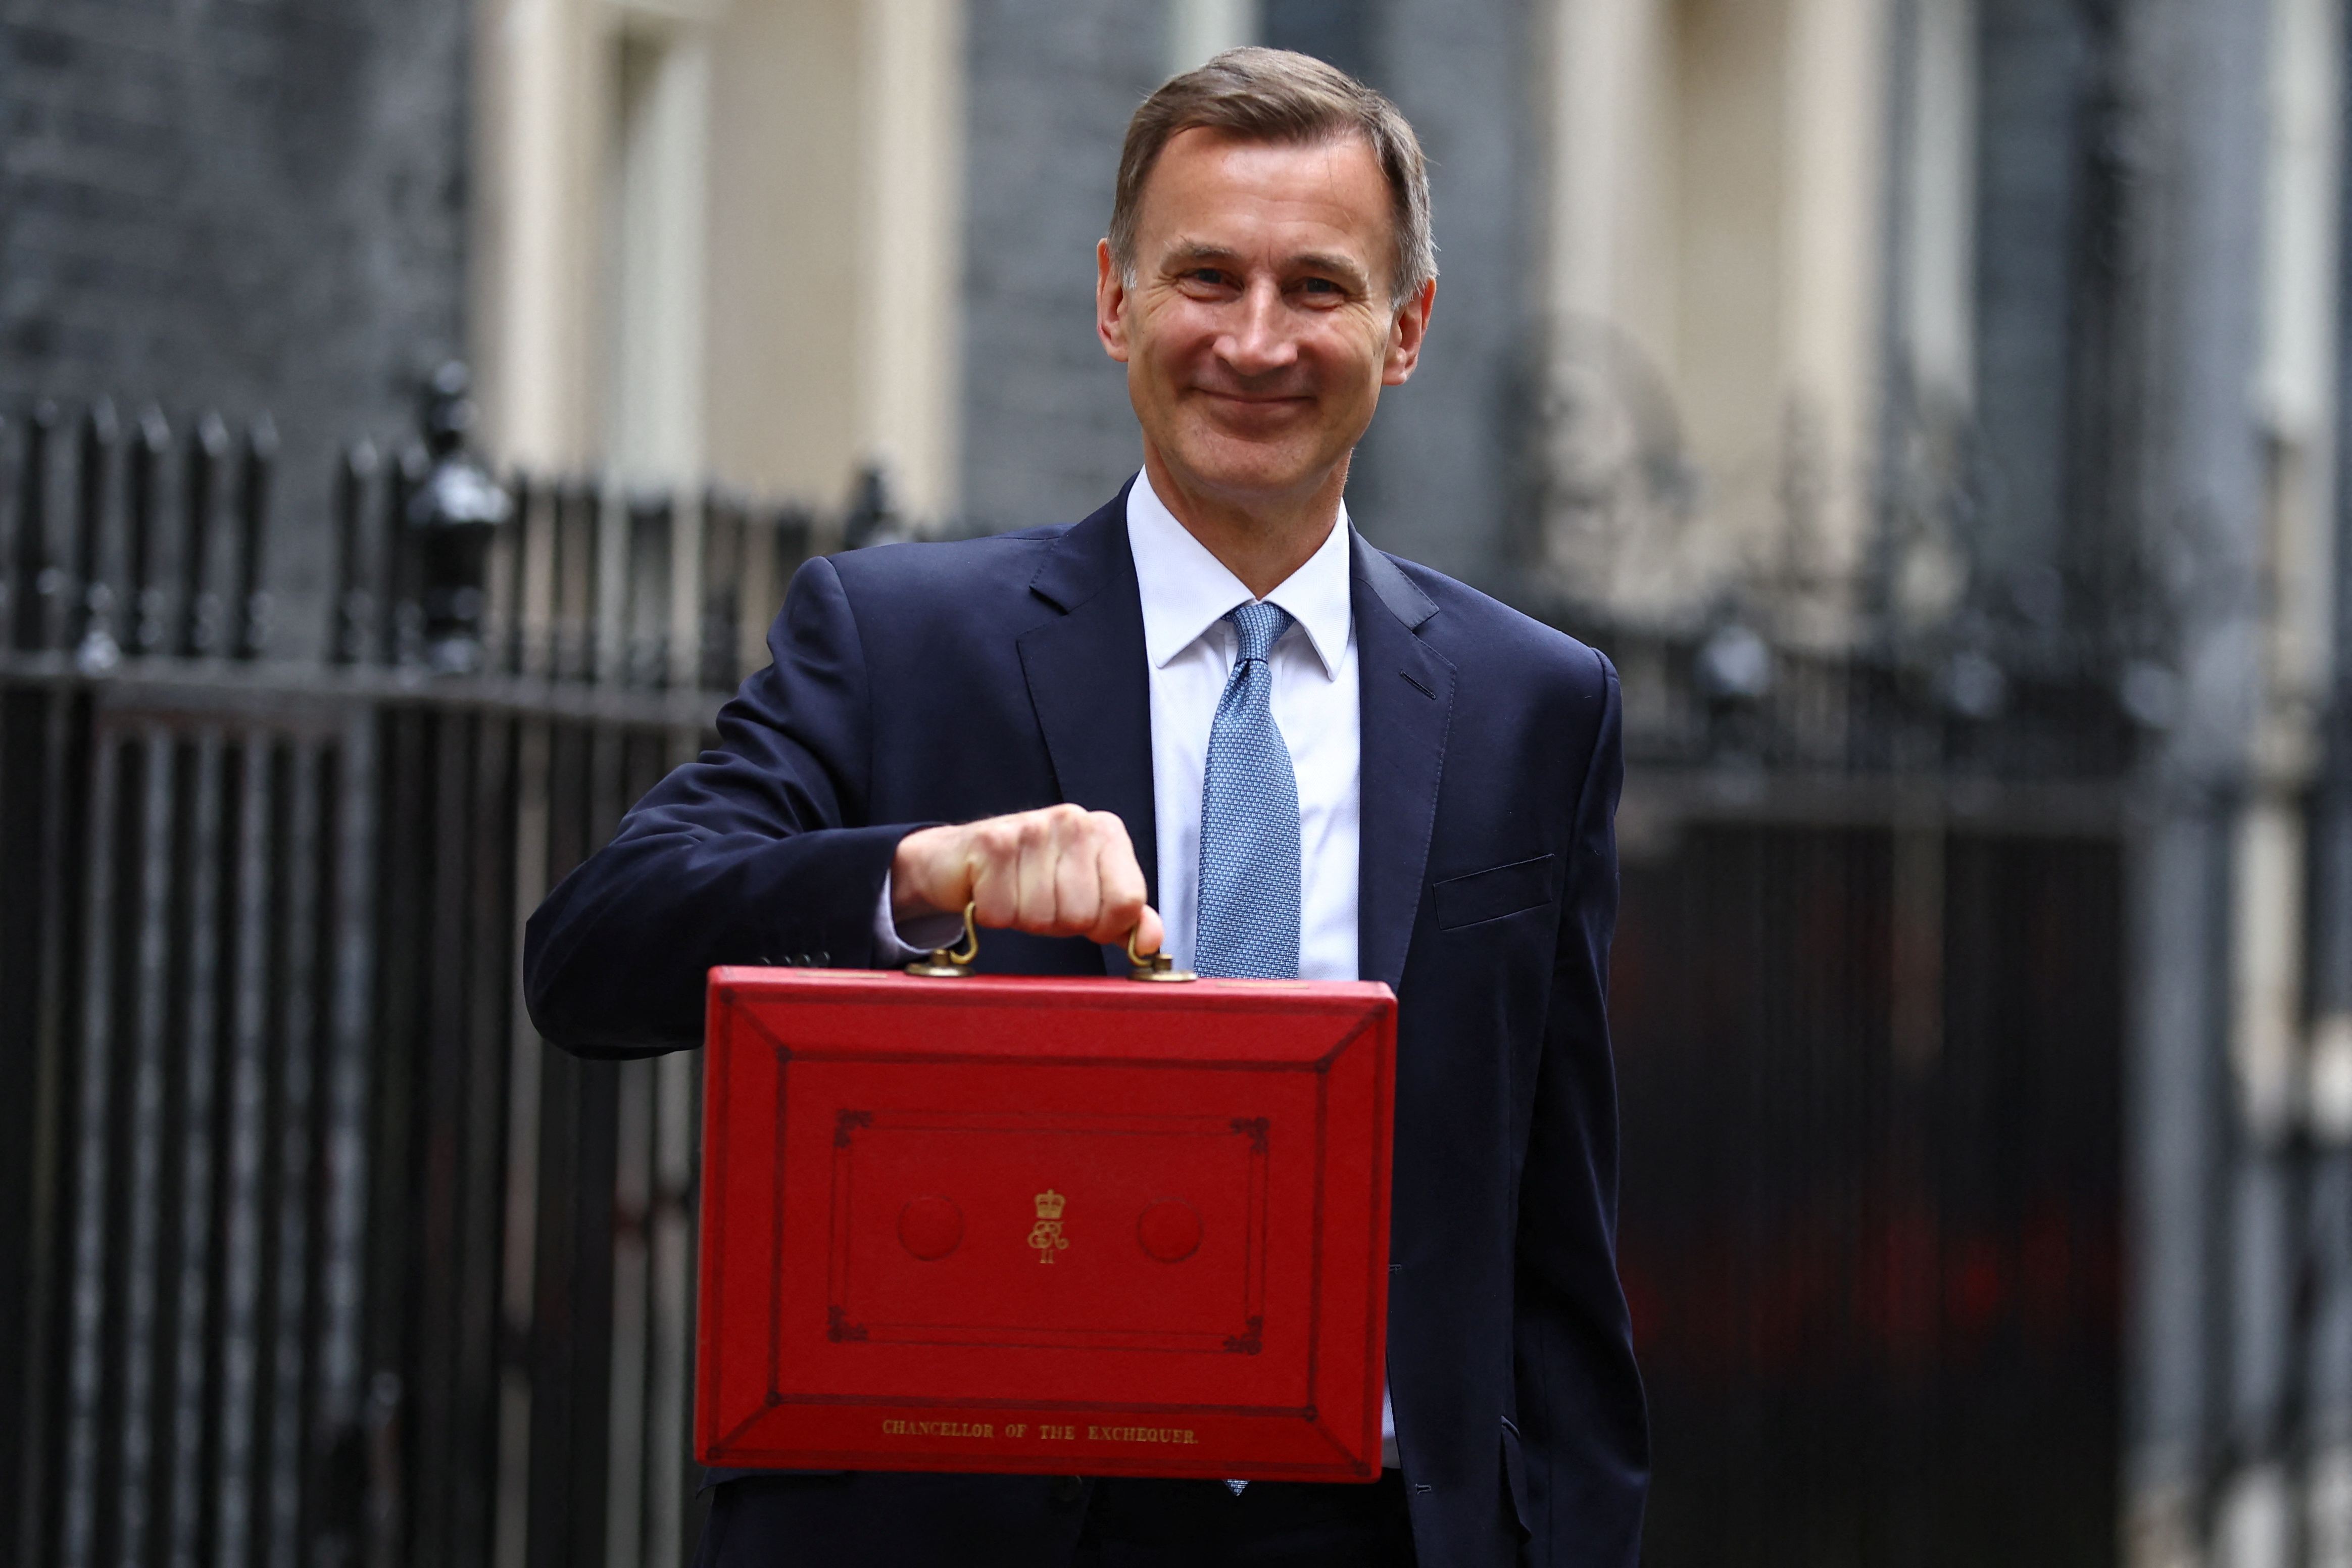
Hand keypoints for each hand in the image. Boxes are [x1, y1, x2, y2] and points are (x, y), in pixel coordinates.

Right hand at [892, 805, 1164, 953]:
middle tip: (1037, 900)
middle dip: (1056, 924)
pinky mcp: (992, 843)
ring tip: (1014, 893)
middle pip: (1082, 916)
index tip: (1082, 915)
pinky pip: (1002, 913)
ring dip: (1022, 919)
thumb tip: (1150, 942)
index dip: (1103, 926)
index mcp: (1106, 832)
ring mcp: (1033, 828)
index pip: (1128, 902)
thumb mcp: (1087, 896)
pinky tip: (989, 890)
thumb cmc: (1028, 879)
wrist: (958, 859)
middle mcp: (1074, 821)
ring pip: (1041, 917)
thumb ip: (1124, 917)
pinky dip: (992, 914)